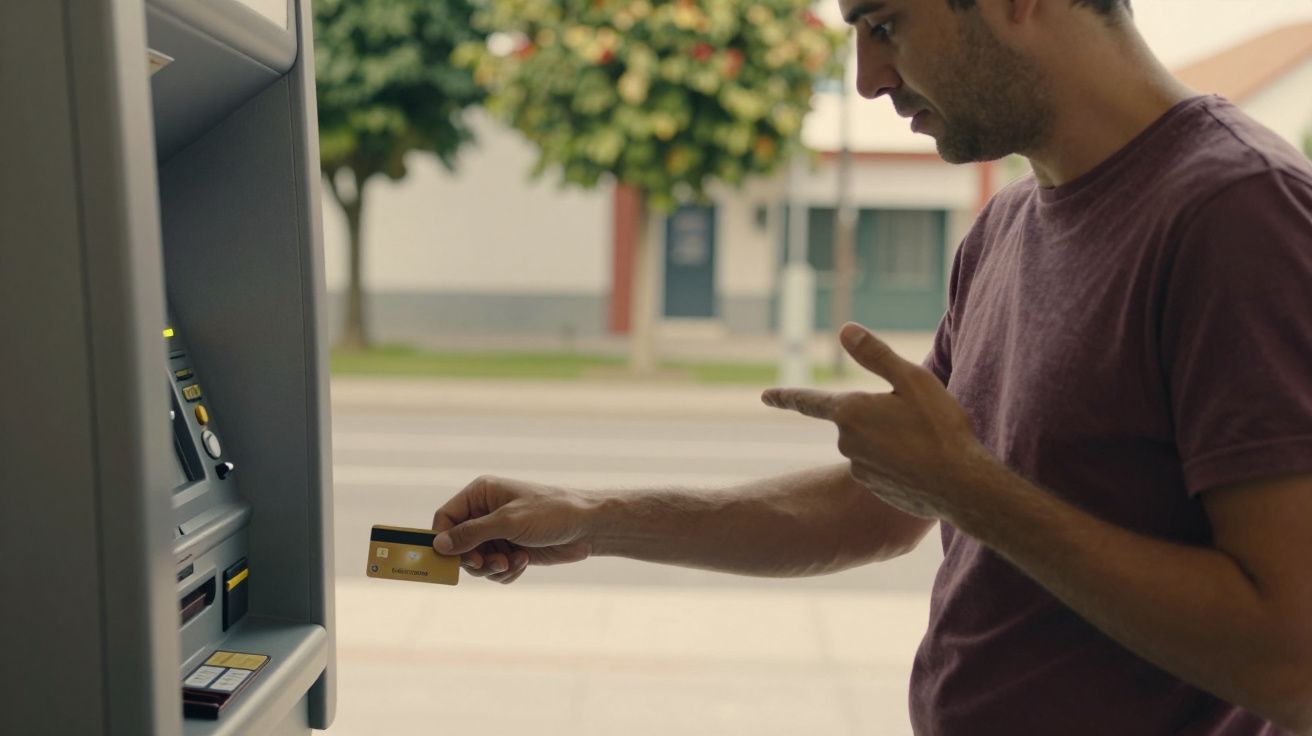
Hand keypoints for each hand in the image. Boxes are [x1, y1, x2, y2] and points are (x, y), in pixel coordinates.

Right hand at [431, 476, 592, 583]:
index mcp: (480, 494)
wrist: (588, 527)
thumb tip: (439, 544)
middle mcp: (485, 513)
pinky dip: (505, 572)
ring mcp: (498, 533)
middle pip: (457, 545)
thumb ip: (472, 533)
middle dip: (473, 558)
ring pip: (476, 561)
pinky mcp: (510, 551)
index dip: (443, 539)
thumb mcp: (509, 521)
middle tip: (490, 563)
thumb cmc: (551, 513)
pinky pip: (493, 570)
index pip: (446, 518)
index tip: (449, 559)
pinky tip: (523, 563)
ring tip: (511, 563)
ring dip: (491, 568)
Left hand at [761, 322, 994, 520]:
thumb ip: (875, 355)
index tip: (765, 395)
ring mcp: (858, 469)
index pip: (809, 401)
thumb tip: (844, 329)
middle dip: (879, 415)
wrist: (962, 486)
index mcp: (850, 412)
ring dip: (890, 439)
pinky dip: (898, 461)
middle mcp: (846, 443)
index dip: (786, 397)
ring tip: (926, 443)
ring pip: (870, 443)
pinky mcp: (873, 488)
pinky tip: (924, 464)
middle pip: (854, 419)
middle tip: (919, 421)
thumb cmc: (941, 427)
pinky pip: (881, 466)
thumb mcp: (912, 380)